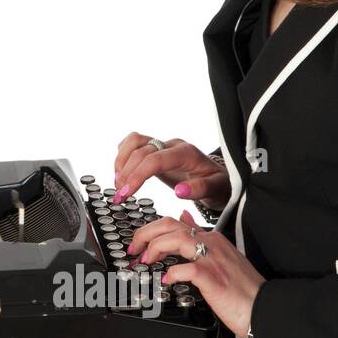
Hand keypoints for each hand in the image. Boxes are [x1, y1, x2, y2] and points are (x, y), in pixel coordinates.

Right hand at [112, 132, 228, 209]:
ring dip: (121, 162)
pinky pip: (133, 143)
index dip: (137, 175)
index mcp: (186, 154)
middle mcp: (172, 145)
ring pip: (134, 141)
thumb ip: (200, 189)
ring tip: (119, 184)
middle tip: (120, 195)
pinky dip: (123, 156)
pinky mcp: (155, 149)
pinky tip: (122, 173)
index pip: (155, 159)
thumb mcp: (216, 190)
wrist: (218, 178)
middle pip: (140, 150)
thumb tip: (180, 191)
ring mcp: (163, 145)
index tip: (127, 193)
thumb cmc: (217, 184)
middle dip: (126, 173)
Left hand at [127, 210, 263, 337]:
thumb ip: (200, 236)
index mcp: (211, 238)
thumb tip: (184, 218)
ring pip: (176, 239)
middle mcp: (211, 244)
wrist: (264, 308)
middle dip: (145, 234)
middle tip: (134, 250)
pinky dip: (172, 272)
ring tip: (146, 262)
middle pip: (170, 225)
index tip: (139, 245)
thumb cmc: (242, 288)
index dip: (150, 231)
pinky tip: (167, 280)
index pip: (173, 223)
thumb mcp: (220, 255)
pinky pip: (186, 268)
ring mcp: (212, 260)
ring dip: (154, 249)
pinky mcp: (213, 278)